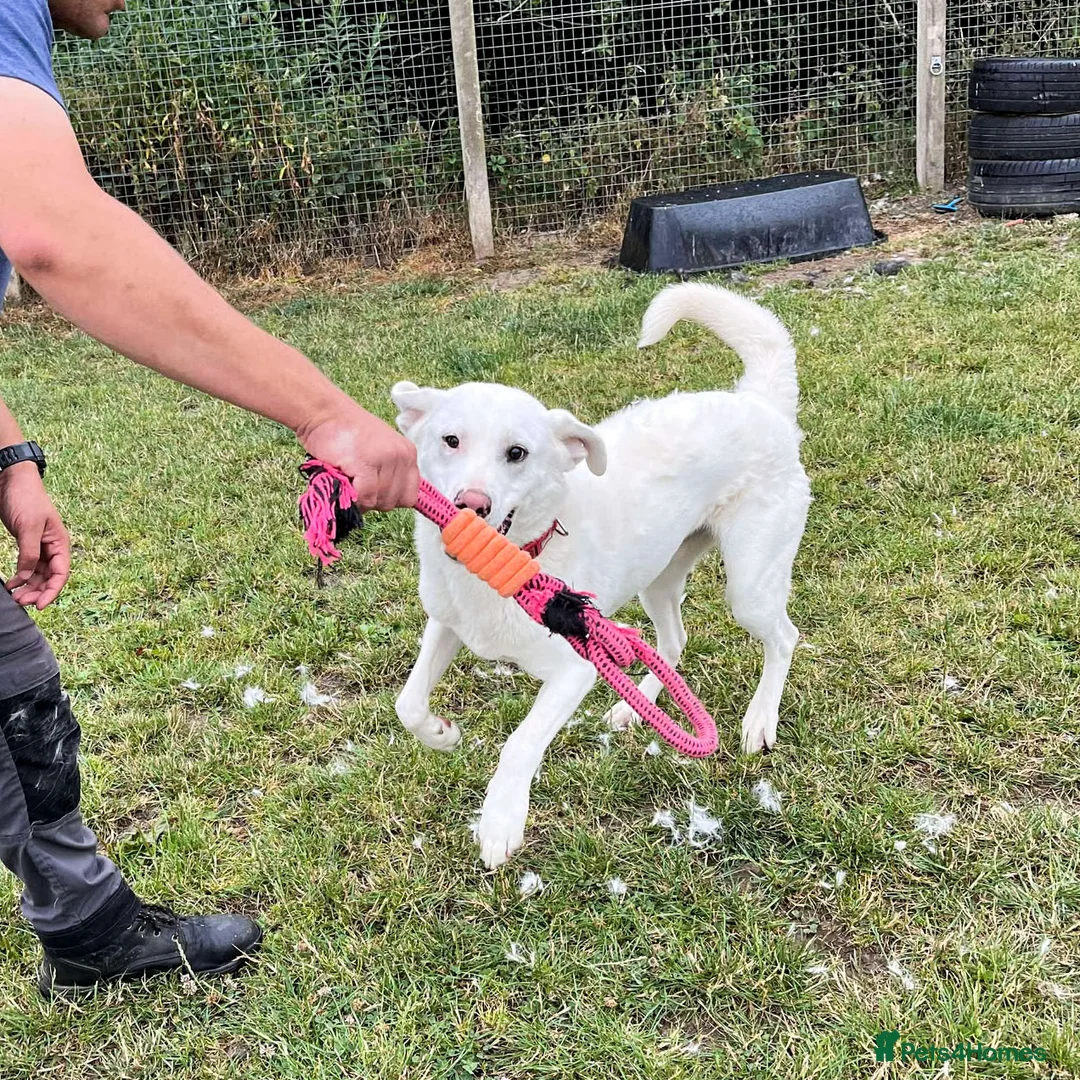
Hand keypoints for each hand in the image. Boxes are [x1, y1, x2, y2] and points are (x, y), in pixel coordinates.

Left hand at [0, 462, 70, 607]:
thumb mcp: (28, 527)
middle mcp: (52, 547)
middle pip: (50, 577)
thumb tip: (27, 576)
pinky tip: (11, 584)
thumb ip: (29, 554)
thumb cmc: (26, 499)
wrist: (12, 480)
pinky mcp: (27, 544)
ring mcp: (39, 546)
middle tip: (21, 602)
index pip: (61, 573)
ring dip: (28, 587)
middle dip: (37, 591)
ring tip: (15, 596)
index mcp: (59, 543)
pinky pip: (27, 566)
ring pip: (38, 574)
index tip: (39, 605)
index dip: (52, 591)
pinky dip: (20, 577)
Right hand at [297, 399, 418, 511]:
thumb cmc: (346, 434)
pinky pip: (366, 496)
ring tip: (349, 479)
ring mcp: (386, 458)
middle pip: (393, 501)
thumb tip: (385, 502)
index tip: (373, 492)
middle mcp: (402, 456)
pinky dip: (353, 496)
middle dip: (373, 500)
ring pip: (379, 501)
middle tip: (356, 484)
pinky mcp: (367, 463)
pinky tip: (344, 480)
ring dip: (361, 498)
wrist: (325, 413)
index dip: (389, 499)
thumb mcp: (379, 450)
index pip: (410, 496)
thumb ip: (389, 474)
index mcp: (408, 454)